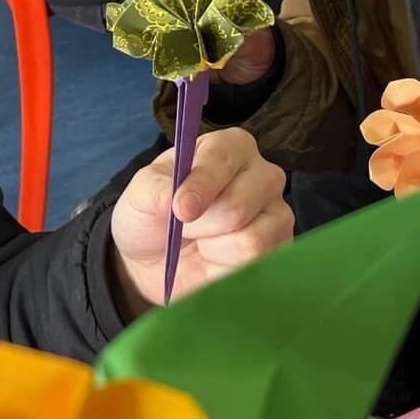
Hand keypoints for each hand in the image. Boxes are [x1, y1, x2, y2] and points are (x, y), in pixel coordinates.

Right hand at [104, 0, 275, 85]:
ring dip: (148, 6)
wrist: (239, 75)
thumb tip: (224, 20)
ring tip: (181, 35)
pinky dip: (151, 42)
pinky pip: (148, 33)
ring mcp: (172, 9)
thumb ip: (242, 26)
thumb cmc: (250, 44)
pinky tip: (170, 52)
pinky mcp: (161, 33)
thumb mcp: (256, 36)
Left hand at [110, 127, 291, 312]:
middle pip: (237, 207)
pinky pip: (256, 267)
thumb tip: (176, 200)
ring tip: (202, 243)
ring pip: (250, 241)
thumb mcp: (139, 195)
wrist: (157, 261)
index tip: (179, 209)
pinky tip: (216, 260)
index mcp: (230, 147)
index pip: (223, 160)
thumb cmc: (154, 216)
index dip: (200, 186)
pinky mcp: (280, 250)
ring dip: (212, 250)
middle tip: (184, 228)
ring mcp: (278, 214)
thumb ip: (153, 190)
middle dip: (199, 227)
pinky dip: (225, 270)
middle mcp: (263, 174)